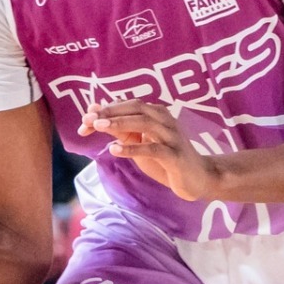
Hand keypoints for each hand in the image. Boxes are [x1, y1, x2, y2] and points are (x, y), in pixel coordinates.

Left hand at [81, 101, 215, 200]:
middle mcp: (165, 120)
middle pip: (135, 109)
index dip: (106, 110)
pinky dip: (132, 148)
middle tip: (88, 119)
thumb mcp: (140, 142)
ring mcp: (171, 136)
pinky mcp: (175, 155)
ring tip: (99, 126)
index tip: (85, 119)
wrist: (199, 177)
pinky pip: (152, 149)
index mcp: (157, 113)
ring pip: (144, 123)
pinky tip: (114, 149)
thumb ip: (121, 129)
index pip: (128, 105)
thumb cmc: (166, 159)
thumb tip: (95, 115)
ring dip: (120, 123)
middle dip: (110, 112)